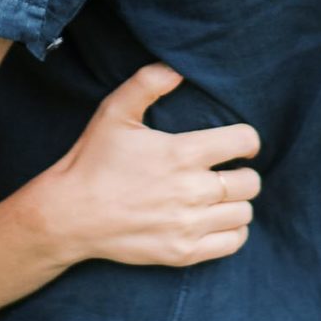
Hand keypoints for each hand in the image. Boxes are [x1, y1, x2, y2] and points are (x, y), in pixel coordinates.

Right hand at [25, 64, 260, 268]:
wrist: (70, 213)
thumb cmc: (93, 159)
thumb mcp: (114, 113)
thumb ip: (147, 84)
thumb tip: (177, 68)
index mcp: (181, 153)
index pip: (244, 142)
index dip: (246, 139)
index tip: (237, 143)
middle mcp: (191, 190)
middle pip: (250, 182)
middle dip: (241, 172)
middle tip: (223, 170)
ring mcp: (189, 225)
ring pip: (244, 212)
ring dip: (235, 202)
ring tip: (216, 196)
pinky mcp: (185, 252)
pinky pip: (233, 242)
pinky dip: (232, 230)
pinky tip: (214, 220)